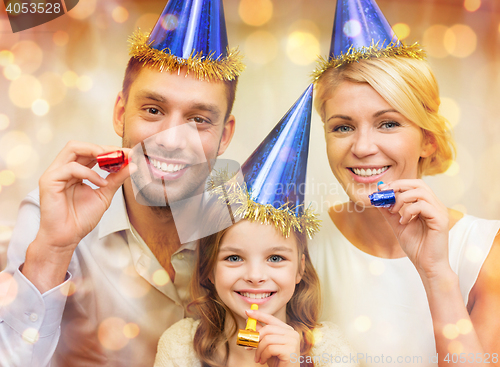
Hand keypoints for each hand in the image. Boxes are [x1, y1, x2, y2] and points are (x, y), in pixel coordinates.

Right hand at [23, 141, 132, 291]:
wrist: (67, 237)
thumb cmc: (81, 218)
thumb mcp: (104, 194)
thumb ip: (116, 178)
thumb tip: (133, 165)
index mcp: (75, 171)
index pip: (90, 152)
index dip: (109, 150)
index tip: (128, 153)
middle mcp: (63, 169)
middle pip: (80, 145)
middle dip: (103, 147)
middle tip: (121, 154)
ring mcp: (54, 173)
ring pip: (73, 148)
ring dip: (96, 152)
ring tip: (112, 162)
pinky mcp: (49, 180)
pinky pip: (70, 168)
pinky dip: (89, 173)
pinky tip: (101, 183)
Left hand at [246, 309, 300, 366]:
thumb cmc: (278, 361)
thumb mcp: (268, 346)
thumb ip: (262, 334)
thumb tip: (250, 322)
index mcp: (287, 330)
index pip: (271, 319)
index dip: (259, 315)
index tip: (247, 312)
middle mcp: (292, 333)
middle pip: (268, 329)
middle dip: (256, 338)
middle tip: (249, 346)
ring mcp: (292, 341)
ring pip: (267, 339)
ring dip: (259, 350)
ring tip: (258, 358)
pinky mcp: (290, 350)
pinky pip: (270, 349)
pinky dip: (263, 355)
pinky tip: (263, 361)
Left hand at [376, 180, 450, 278]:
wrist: (427, 266)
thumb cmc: (417, 247)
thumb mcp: (398, 226)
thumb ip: (389, 213)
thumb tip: (378, 200)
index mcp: (427, 205)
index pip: (414, 185)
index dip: (397, 184)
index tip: (381, 190)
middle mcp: (435, 205)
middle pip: (419, 183)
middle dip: (399, 185)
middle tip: (385, 194)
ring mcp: (439, 212)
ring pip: (420, 192)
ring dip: (402, 199)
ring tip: (394, 212)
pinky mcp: (440, 220)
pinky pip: (423, 206)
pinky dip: (408, 211)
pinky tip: (403, 222)